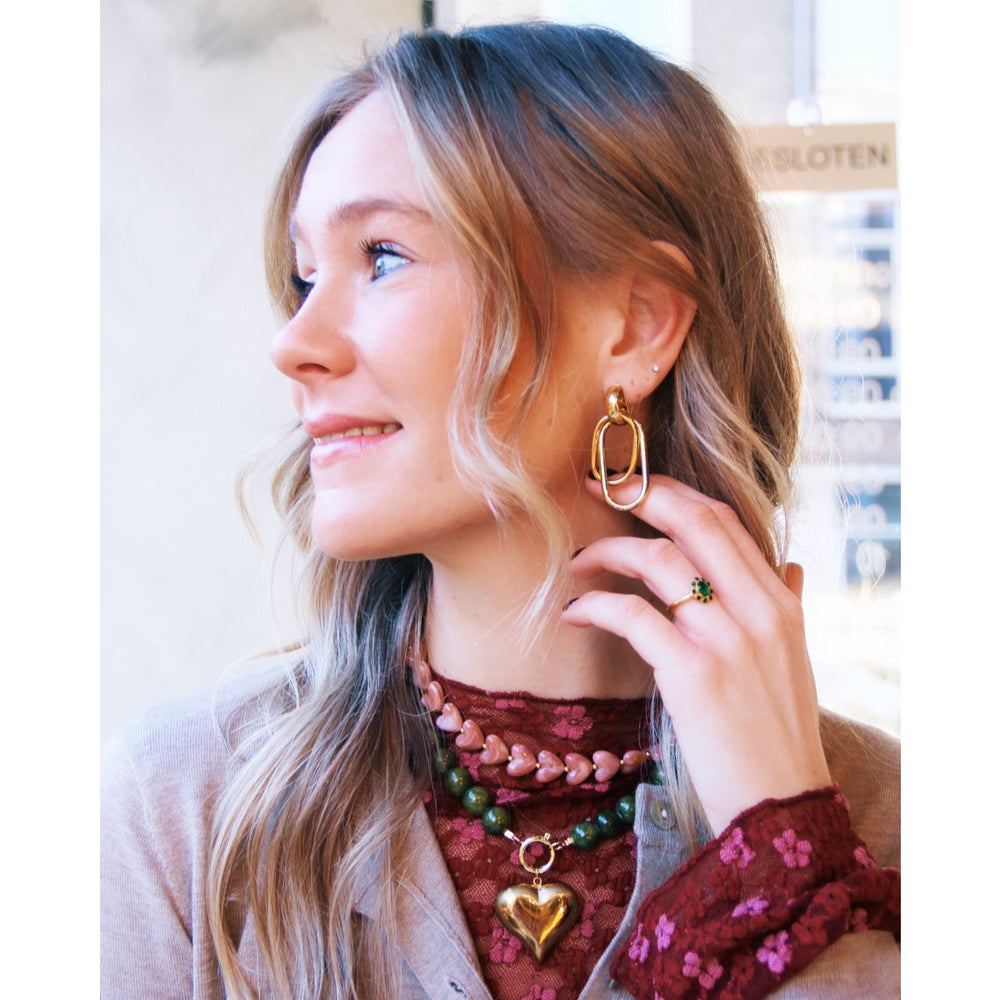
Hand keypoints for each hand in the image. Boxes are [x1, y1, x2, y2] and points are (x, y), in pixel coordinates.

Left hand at [562, 474, 830, 834]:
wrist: (781, 805)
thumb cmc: (778, 732)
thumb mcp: (794, 660)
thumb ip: (789, 604)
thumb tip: (793, 565)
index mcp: (780, 601)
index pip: (725, 520)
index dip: (674, 492)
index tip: (635, 484)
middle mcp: (760, 611)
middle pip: (694, 522)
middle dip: (640, 493)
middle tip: (597, 488)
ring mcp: (727, 641)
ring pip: (659, 561)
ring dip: (607, 552)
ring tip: (576, 563)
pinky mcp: (693, 675)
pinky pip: (633, 616)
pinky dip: (596, 605)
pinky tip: (575, 612)